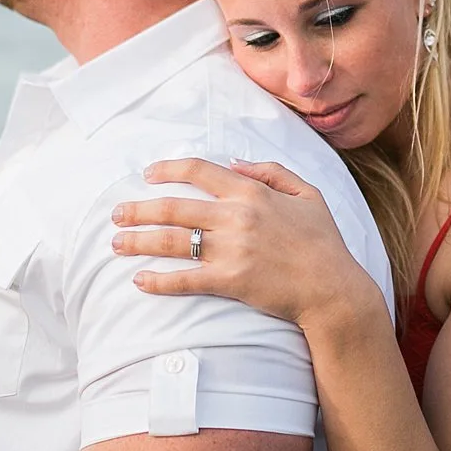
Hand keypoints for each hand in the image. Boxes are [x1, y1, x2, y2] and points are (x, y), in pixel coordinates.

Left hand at [112, 158, 375, 328]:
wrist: (334, 289)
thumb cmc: (323, 242)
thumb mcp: (308, 193)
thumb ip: (271, 172)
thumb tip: (234, 162)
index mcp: (252, 192)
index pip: (199, 171)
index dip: (168, 169)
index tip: (148, 174)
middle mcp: (237, 217)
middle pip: (174, 207)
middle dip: (138, 209)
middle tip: (116, 213)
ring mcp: (232, 250)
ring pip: (173, 242)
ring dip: (139, 241)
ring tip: (116, 244)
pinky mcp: (231, 282)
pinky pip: (186, 280)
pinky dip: (159, 280)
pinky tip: (140, 280)